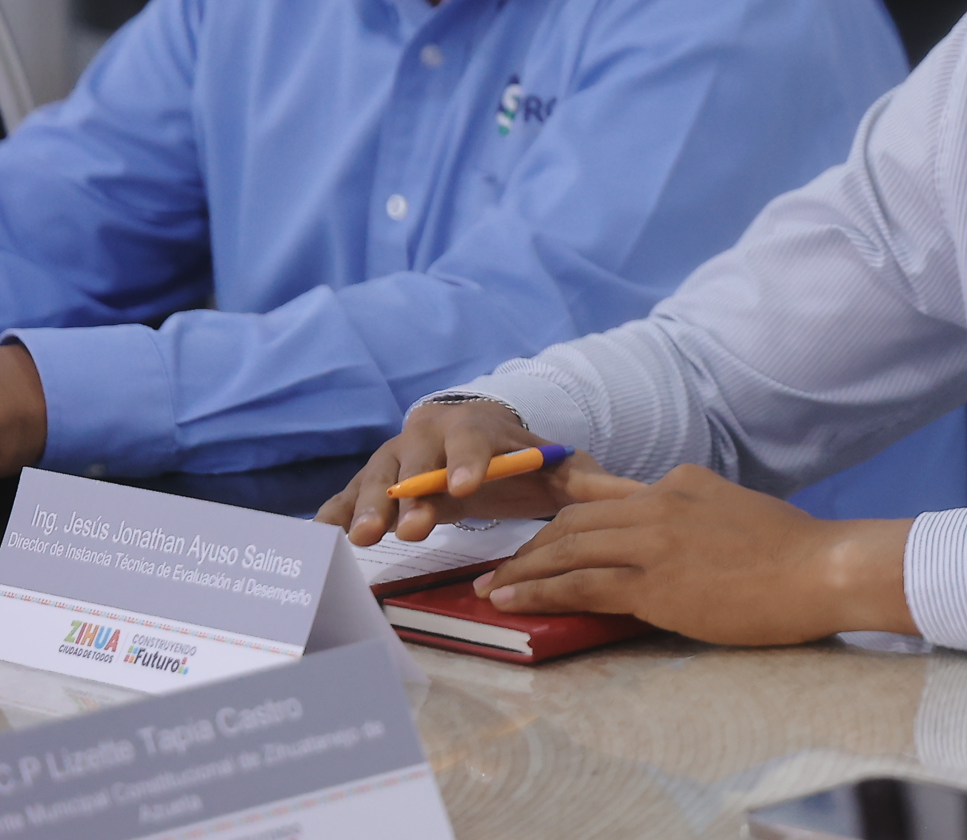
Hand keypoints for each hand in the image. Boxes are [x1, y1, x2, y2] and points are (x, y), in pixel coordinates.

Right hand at [317, 400, 636, 545]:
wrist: (470, 440)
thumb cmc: (516, 459)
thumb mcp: (553, 468)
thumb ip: (591, 482)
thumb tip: (642, 495)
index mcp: (477, 429)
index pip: (474, 442)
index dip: (470, 462)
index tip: (469, 487)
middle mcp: (428, 438)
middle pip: (416, 462)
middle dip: (412, 493)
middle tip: (410, 525)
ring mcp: (394, 460)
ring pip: (377, 480)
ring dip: (370, 507)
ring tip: (364, 538)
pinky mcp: (370, 484)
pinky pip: (347, 496)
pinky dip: (335, 512)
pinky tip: (323, 535)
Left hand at [474, 464, 916, 645]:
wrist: (824, 568)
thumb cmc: (794, 550)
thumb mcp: (735, 508)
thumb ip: (694, 511)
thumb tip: (670, 527)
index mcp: (679, 483)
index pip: (602, 495)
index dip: (561, 513)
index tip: (536, 529)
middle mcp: (659, 503)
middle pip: (573, 520)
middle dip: (531, 545)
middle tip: (503, 567)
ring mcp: (654, 542)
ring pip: (567, 549)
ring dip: (523, 570)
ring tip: (493, 588)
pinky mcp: (654, 585)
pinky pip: (579, 586)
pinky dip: (539, 592)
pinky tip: (513, 602)